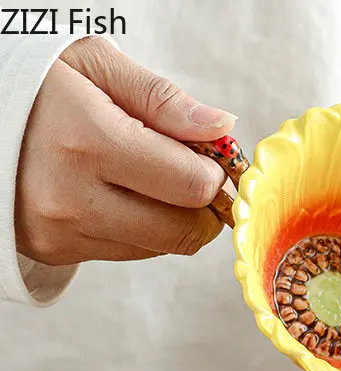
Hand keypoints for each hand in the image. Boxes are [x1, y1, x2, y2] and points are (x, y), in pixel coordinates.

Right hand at [15, 37, 235, 265]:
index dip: (216, 175)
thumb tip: (222, 128)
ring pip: (163, 247)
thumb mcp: (95, 66)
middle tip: (194, 175)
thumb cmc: (36, 85)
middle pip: (185, 231)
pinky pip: (132, 252)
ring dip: (174, 218)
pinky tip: (120, 194)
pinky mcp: (59, 250)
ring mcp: (64, 231)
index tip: (210, 158)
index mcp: (88, 142)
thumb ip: (164, 100)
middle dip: (205, 207)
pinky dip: (143, 228)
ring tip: (148, 178)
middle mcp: (74, 197)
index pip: (192, 186)